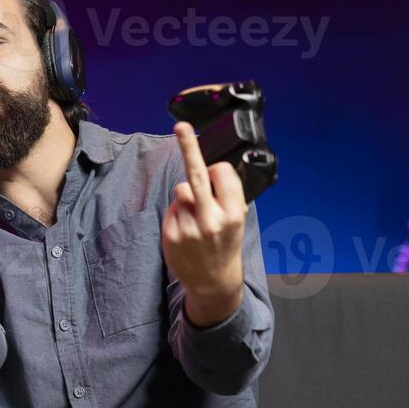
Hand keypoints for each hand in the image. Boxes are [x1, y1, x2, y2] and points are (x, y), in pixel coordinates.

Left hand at [162, 121, 246, 327]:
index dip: (217, 171)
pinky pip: (172, 206)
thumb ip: (227, 196)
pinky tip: (186, 230)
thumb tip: (211, 168)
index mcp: (233, 213)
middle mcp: (211, 219)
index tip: (213, 170)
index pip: (221, 172)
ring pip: (182, 189)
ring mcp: (189, 226)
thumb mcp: (237, 221)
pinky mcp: (171, 232)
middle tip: (180, 126)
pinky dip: (178, 212)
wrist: (213, 282)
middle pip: (197, 174)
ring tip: (196, 219)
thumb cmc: (226, 245)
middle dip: (189, 147)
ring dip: (187, 197)